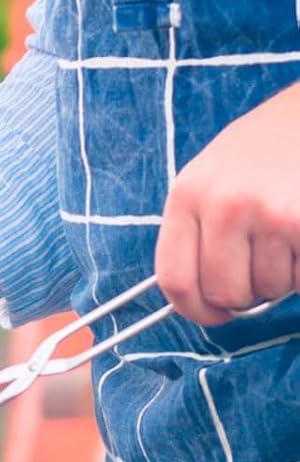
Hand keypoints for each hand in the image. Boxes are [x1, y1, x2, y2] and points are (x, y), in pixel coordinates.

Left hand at [155, 82, 299, 322]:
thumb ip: (199, 228)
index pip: (174, 278)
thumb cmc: (266, 147)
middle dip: (246, 294)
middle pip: (224, 293)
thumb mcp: (213, 175)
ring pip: (272, 289)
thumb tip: (197, 295)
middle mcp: (224, 206)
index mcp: (188, 195)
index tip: (211, 313)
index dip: (193, 309)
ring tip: (288, 234)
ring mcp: (270, 214)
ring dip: (284, 276)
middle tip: (262, 266)